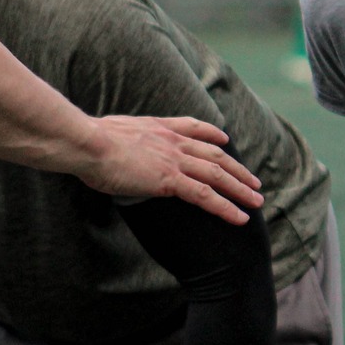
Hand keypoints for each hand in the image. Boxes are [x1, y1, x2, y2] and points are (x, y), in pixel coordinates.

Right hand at [79, 116, 263, 222]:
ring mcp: (174, 160)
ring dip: (240, 189)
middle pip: (214, 153)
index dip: (211, 133)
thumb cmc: (87, 141)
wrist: (87, 143)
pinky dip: (226, 207)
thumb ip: (117, 139)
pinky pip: (206, 196)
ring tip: (257, 201)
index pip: (192, 127)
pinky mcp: (170, 180)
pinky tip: (240, 217)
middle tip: (254, 181)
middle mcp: (172, 141)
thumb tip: (108, 146)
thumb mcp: (108, 132)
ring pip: (217, 175)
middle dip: (237, 169)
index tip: (224, 139)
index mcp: (158, 127)